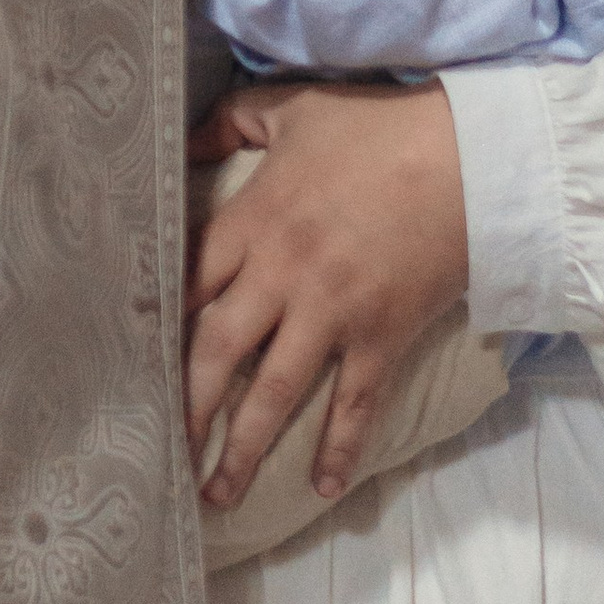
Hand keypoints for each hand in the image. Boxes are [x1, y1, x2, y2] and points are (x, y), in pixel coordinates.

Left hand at [185, 79, 467, 508]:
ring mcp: (334, 312)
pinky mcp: (383, 335)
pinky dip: (339, 448)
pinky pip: (355, 402)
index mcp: (256, 221)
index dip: (157, 326)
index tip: (128, 364)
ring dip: (242, 446)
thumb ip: (232, 121)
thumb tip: (188, 138)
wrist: (475, 157)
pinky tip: (321, 488)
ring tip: (215, 493)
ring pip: (275, 392)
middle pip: (217, 352)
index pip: (188, 283)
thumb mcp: (295, 110)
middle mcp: (284, 275)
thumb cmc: (381, 128)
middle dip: (185, 405)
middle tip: (158, 449)